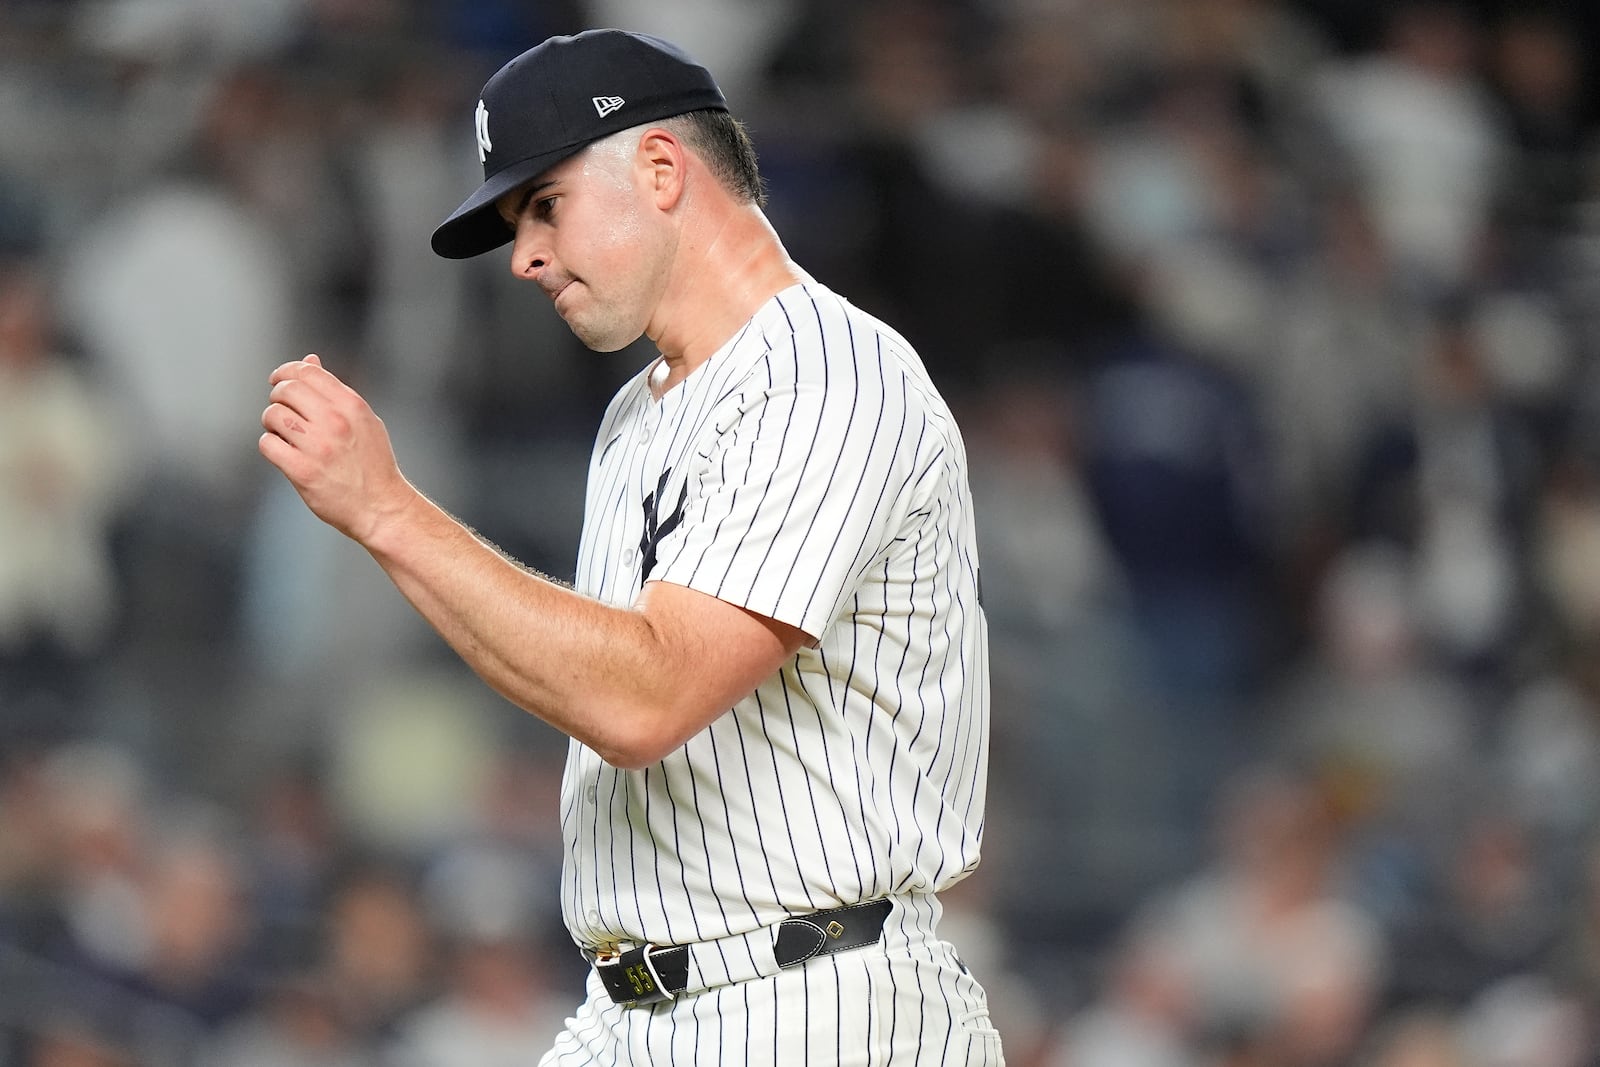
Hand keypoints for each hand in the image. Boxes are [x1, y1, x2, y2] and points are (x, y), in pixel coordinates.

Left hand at [259, 354, 410, 542]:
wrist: (381, 507)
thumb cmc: (372, 463)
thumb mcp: (364, 419)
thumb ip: (334, 391)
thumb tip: (309, 360)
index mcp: (352, 405)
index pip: (307, 371)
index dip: (286, 371)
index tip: (279, 379)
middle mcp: (335, 422)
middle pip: (286, 390)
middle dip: (277, 397)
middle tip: (283, 411)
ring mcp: (318, 447)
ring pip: (273, 415)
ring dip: (272, 423)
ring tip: (284, 434)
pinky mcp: (302, 471)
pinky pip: (268, 444)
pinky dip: (271, 446)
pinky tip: (284, 452)